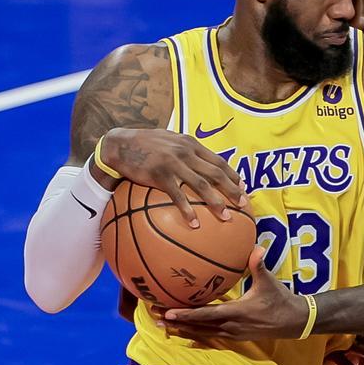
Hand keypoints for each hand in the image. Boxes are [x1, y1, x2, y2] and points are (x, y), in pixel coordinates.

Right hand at [99, 127, 246, 227]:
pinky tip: (194, 224)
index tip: (243, 187)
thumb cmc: (145, 145)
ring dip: (216, 202)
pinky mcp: (159, 175)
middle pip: (216, 173)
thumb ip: (186, 150)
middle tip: (244, 204)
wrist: (120, 144)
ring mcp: (173, 163)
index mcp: (190, 144)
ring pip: (201, 184)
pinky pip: (177, 195)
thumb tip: (201, 164)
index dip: (232, 174)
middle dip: (232, 189)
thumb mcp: (169, 141)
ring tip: (226, 217)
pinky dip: (188, 210)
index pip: (218, 160)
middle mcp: (186, 152)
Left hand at [161, 247, 308, 340]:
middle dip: (176, 322)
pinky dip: (194, 336)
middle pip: (198, 326)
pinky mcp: (234, 337)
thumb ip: (259, 265)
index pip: (207, 314)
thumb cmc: (280, 300)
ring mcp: (232, 334)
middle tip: (155, 316)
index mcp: (237, 313)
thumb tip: (256, 248)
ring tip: (161, 324)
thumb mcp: (269, 282)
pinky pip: (210, 338)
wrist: (293, 322)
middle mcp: (231, 326)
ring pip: (201, 334)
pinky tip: (182, 334)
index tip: (168, 312)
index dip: (187, 314)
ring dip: (181, 329)